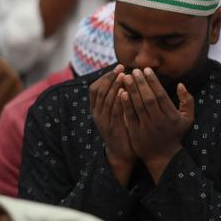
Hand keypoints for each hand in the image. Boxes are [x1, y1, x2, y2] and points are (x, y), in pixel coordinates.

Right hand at [89, 65, 135, 184]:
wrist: (121, 153)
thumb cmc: (122, 129)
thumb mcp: (117, 112)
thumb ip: (118, 98)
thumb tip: (125, 79)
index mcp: (96, 109)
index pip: (95, 88)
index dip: (105, 77)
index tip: (117, 68)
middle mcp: (97, 113)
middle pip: (99, 91)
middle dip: (110, 78)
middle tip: (120, 68)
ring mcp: (103, 121)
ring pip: (106, 99)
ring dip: (114, 86)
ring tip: (123, 75)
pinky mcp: (112, 128)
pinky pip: (114, 112)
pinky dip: (118, 101)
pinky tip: (124, 92)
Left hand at [119, 68, 194, 182]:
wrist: (163, 156)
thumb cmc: (175, 134)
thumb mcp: (187, 119)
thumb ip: (187, 101)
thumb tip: (181, 84)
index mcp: (172, 116)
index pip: (161, 95)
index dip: (153, 81)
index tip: (146, 70)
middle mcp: (159, 121)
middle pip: (148, 99)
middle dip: (141, 83)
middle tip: (134, 70)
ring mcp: (147, 127)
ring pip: (138, 106)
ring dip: (131, 90)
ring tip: (126, 77)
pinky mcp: (136, 133)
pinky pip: (130, 116)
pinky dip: (126, 104)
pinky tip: (121, 93)